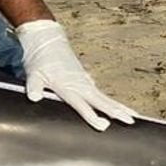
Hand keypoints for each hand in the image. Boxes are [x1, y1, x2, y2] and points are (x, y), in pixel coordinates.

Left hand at [16, 19, 135, 130]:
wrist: (46, 40)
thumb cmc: (40, 58)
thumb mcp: (33, 73)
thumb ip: (34, 86)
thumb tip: (34, 97)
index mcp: (68, 85)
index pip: (82, 104)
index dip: (92, 116)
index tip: (105, 125)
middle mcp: (79, 84)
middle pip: (102, 101)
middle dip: (117, 111)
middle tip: (132, 120)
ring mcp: (83, 80)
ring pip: (104, 97)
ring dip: (118, 106)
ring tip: (132, 116)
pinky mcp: (83, 78)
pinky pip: (99, 93)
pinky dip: (109, 101)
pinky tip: (115, 106)